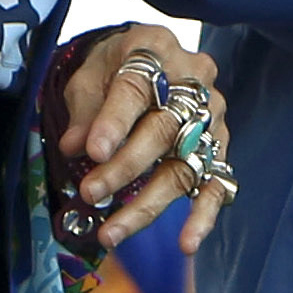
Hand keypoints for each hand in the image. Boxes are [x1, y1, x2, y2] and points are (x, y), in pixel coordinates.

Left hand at [54, 25, 229, 253]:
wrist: (146, 60)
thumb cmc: (111, 68)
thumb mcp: (89, 75)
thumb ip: (83, 109)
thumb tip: (72, 147)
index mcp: (155, 48)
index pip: (137, 86)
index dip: (115, 121)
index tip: (92, 151)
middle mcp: (193, 79)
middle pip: (163, 128)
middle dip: (125, 166)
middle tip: (90, 193)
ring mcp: (212, 115)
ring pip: (184, 164)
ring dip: (147, 204)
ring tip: (110, 233)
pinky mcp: (219, 146)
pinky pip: (218, 184)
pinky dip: (203, 216)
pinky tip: (186, 243)